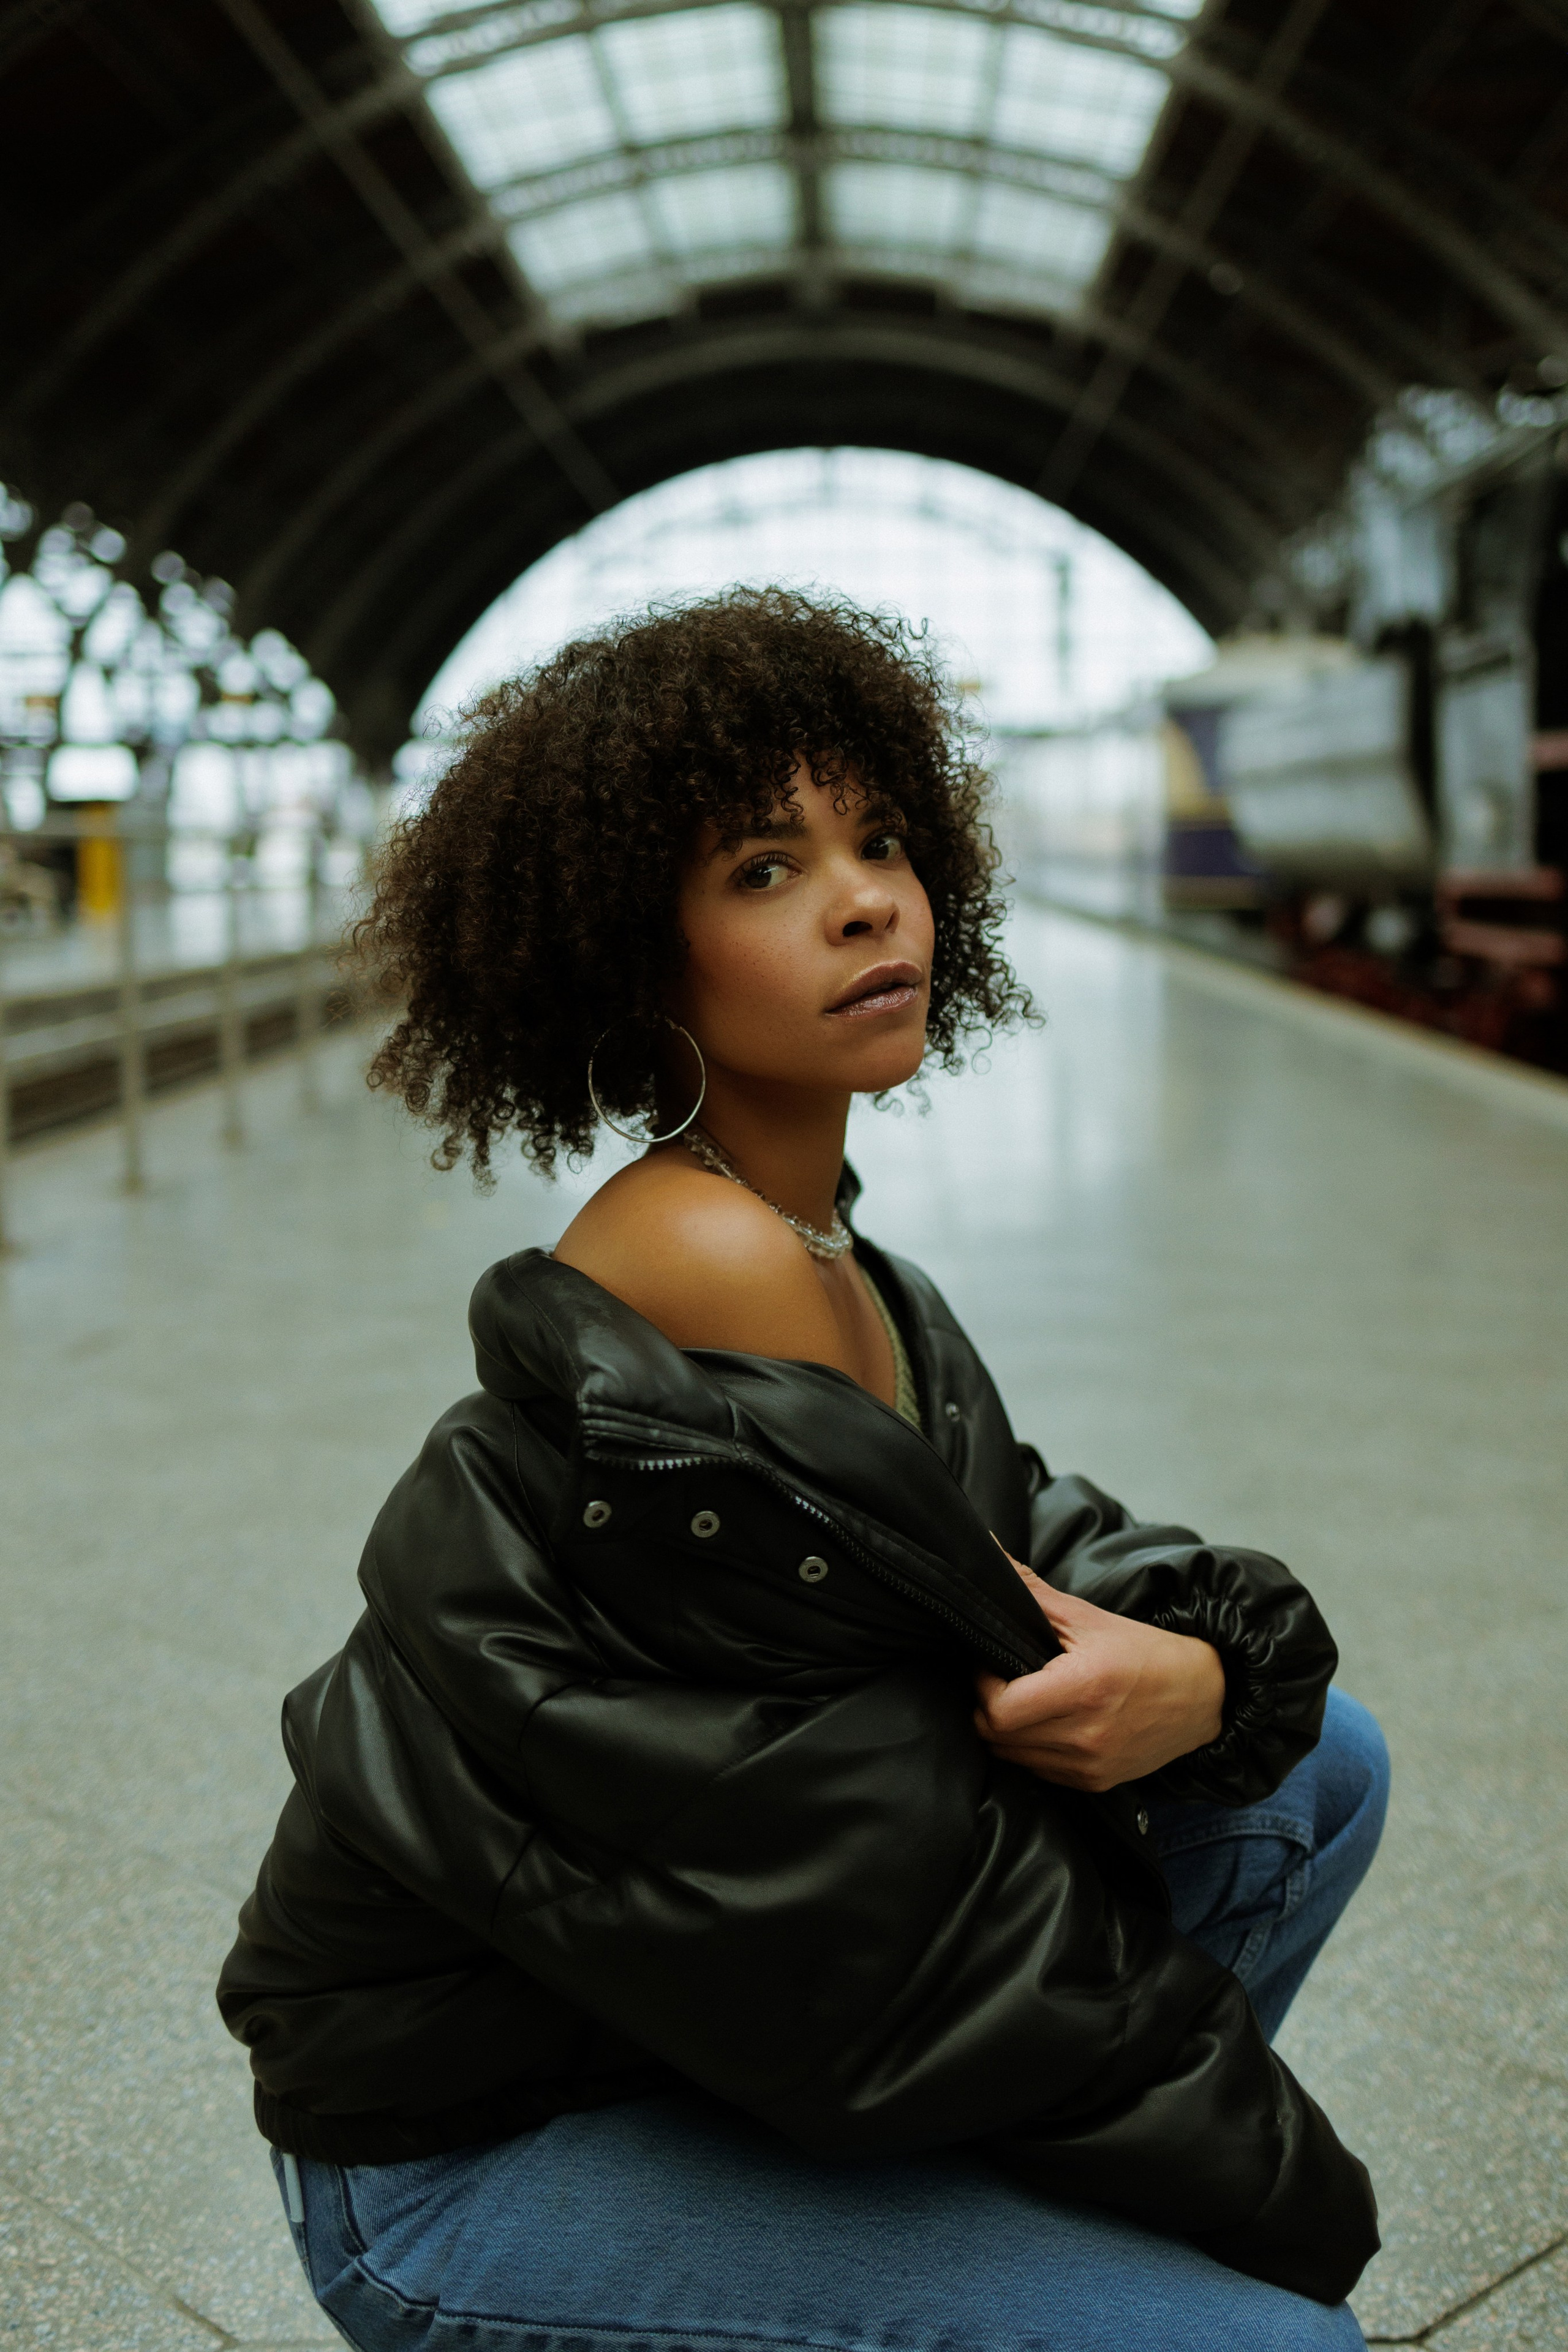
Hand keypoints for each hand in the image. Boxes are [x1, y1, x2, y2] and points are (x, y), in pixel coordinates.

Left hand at [973, 1554, 1224, 1791]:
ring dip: (1008, 1731)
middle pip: (998, 1737)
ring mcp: (1091, 1765)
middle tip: (1001, 1681)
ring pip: (1014, 1758)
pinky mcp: (1095, 1782)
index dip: (982, 1686)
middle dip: (988, 1707)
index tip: (990, 1664)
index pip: (999, 1710)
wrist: (1203, 1694)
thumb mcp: (1088, 1617)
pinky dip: (1032, 1750)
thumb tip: (988, 1551)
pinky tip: (1048, 1723)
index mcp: (1084, 1689)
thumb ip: (1032, 1592)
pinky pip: (1040, 1772)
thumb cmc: (1145, 1652)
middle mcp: (1086, 1735)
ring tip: (1026, 1700)